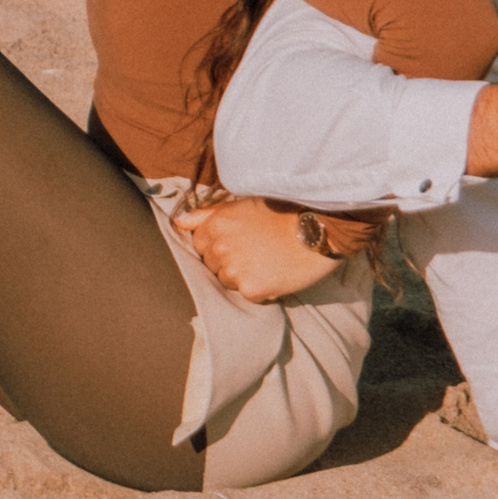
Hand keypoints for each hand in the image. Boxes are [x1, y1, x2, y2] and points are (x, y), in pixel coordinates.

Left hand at [173, 197, 340, 302]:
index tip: (240, 239)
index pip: (200, 244)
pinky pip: (247, 294)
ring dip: (243, 275)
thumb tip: (179, 222)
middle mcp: (220, 248)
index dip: (220, 243)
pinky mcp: (251, 289)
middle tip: (257, 249)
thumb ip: (207, 215)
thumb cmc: (284, 212)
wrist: (318, 229)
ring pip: (228, 281)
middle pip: (212, 264)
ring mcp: (234, 270)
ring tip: (267, 260)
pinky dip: (259, 287)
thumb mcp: (243, 204)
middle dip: (229, 260)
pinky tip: (275, 272)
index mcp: (216, 224)